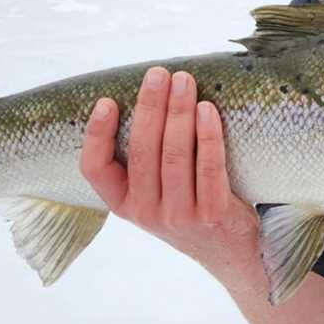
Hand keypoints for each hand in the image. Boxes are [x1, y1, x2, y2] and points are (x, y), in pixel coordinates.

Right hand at [79, 67, 261, 276]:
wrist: (227, 248)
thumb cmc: (186, 205)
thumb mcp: (153, 192)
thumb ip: (143, 158)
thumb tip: (146, 95)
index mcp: (123, 204)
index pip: (95, 170)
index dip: (97, 135)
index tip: (106, 101)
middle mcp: (147, 213)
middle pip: (142, 151)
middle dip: (150, 106)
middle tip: (158, 74)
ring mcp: (180, 216)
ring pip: (175, 156)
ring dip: (179, 113)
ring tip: (184, 81)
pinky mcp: (212, 214)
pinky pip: (209, 167)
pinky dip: (208, 135)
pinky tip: (207, 110)